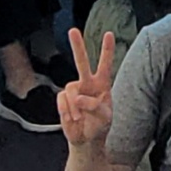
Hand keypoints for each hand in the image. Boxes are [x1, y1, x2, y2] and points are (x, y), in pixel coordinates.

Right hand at [56, 28, 114, 146]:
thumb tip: (80, 98)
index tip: (109, 34)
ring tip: (80, 118)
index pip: (105, 65)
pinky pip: (62, 100)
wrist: (86, 139)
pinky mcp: (63, 100)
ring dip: (75, 107)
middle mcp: (87, 83)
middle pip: (81, 62)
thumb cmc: (100, 125)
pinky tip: (73, 119)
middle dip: (77, 46)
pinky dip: (66, 111)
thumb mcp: (106, 117)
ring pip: (70, 89)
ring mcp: (74, 91)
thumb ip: (96, 106)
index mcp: (102, 84)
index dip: (107, 50)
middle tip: (73, 30)